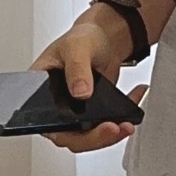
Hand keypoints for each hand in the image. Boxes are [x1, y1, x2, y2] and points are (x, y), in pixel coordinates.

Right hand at [32, 19, 141, 153]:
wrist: (102, 38)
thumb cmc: (81, 39)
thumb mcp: (76, 46)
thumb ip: (76, 67)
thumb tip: (80, 93)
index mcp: (39, 93)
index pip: (45, 123)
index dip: (65, 132)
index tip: (86, 128)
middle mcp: (55, 108)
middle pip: (70, 136)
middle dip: (95, 138)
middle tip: (114, 128)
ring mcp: (75, 114)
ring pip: (90, 137)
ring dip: (111, 134)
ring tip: (128, 123)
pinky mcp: (94, 114)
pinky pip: (106, 126)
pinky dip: (123, 118)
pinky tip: (135, 99)